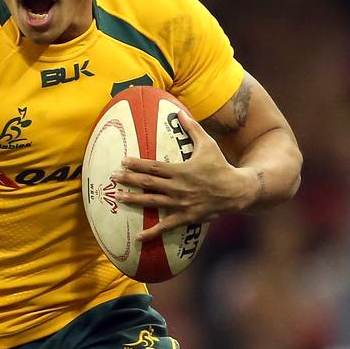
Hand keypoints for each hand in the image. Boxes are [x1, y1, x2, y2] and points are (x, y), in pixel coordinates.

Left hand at [111, 110, 255, 241]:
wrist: (237, 192)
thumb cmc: (220, 166)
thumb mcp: (207, 144)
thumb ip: (192, 128)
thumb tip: (178, 111)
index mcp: (181, 170)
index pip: (153, 167)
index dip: (137, 164)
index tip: (123, 162)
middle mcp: (178, 188)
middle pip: (148, 184)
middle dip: (128, 180)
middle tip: (112, 177)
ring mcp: (181, 204)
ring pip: (153, 203)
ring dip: (134, 200)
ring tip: (117, 197)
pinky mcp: (186, 218)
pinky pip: (166, 226)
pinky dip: (152, 233)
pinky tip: (138, 237)